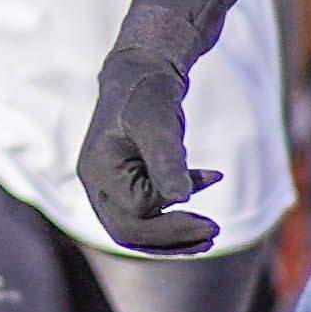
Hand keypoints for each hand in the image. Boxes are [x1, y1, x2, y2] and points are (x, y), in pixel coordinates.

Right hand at [79, 54, 220, 255]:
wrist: (140, 73)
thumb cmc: (147, 93)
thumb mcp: (159, 123)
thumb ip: (167, 160)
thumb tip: (183, 199)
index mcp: (98, 170)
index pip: (135, 212)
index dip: (171, 210)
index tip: (207, 181)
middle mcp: (96, 184)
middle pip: (129, 232)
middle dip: (173, 237)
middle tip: (214, 231)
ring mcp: (107, 188)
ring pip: (135, 232)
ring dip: (174, 238)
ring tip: (210, 236)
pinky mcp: (122, 187)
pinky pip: (144, 218)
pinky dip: (173, 218)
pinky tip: (202, 199)